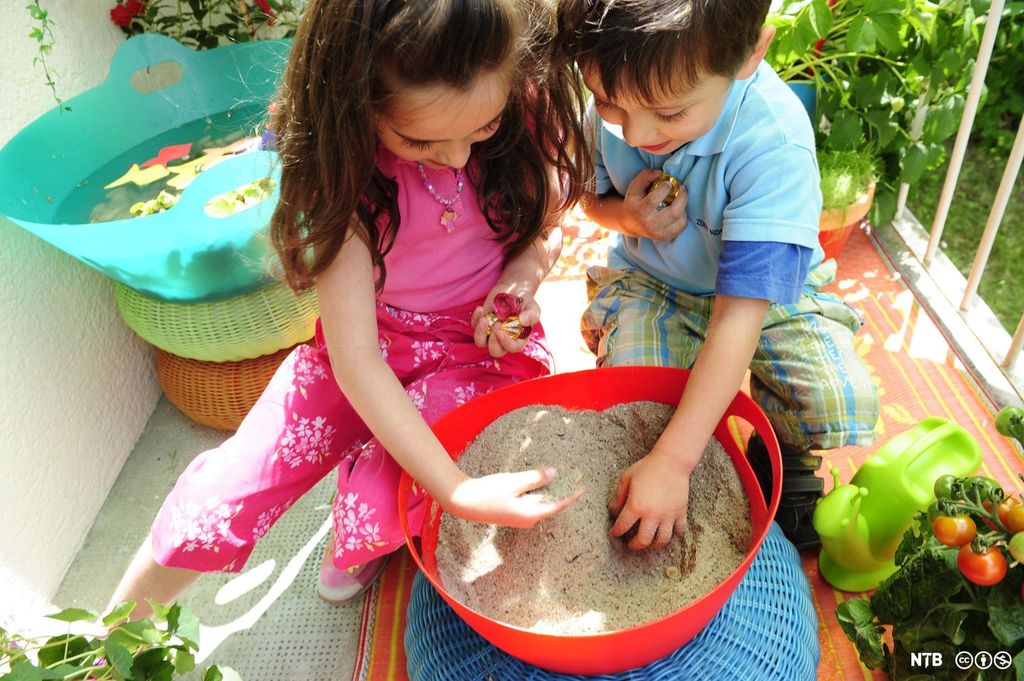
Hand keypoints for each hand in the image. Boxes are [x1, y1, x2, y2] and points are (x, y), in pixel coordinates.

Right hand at [447, 467, 583, 526]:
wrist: (463, 501)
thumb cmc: (488, 492)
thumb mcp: (514, 482)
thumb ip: (535, 478)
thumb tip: (554, 474)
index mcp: (530, 515)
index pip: (557, 506)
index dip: (570, 496)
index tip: (582, 488)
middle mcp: (527, 519)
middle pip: (549, 503)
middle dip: (560, 489)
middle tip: (573, 475)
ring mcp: (520, 516)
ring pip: (540, 501)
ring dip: (548, 489)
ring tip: (557, 475)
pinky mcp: (513, 511)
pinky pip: (530, 501)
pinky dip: (537, 490)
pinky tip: (538, 480)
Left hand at [471, 290, 540, 357]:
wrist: (514, 290)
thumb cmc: (526, 302)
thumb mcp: (533, 308)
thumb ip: (531, 316)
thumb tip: (522, 321)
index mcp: (518, 339)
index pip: (512, 348)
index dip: (506, 343)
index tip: (501, 331)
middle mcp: (504, 339)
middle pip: (495, 351)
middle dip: (493, 342)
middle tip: (496, 325)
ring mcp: (491, 332)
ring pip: (480, 342)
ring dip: (480, 332)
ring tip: (484, 318)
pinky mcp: (482, 324)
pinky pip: (474, 326)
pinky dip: (475, 319)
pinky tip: (480, 309)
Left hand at [609, 450, 690, 549]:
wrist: (671, 461)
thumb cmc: (647, 467)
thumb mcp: (626, 478)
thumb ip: (618, 497)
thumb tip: (614, 511)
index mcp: (636, 506)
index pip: (622, 527)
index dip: (616, 532)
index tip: (614, 533)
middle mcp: (652, 514)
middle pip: (643, 541)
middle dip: (634, 546)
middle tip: (630, 544)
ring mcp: (668, 515)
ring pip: (662, 540)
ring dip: (653, 545)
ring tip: (648, 542)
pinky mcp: (680, 512)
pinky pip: (679, 531)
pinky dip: (673, 534)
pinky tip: (666, 531)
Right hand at [622, 168, 687, 240]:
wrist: (630, 223)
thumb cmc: (635, 201)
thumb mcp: (635, 187)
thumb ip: (646, 176)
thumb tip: (661, 173)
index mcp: (639, 211)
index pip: (653, 201)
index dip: (664, 189)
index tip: (668, 183)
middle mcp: (648, 224)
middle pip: (673, 213)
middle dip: (682, 198)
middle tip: (682, 188)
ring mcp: (658, 234)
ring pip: (680, 220)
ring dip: (683, 206)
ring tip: (680, 199)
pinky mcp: (665, 237)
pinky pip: (682, 226)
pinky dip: (683, 216)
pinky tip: (678, 210)